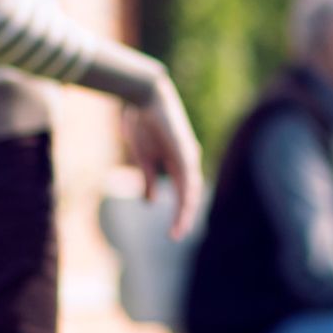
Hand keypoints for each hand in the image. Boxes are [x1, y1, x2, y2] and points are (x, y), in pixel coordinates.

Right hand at [123, 73, 204, 239]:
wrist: (144, 97)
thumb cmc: (141, 123)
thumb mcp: (144, 157)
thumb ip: (148, 179)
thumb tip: (151, 203)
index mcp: (178, 162)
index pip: (184, 192)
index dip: (180, 211)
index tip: (174, 232)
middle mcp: (188, 159)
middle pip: (191, 193)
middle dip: (185, 216)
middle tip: (178, 235)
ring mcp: (188, 154)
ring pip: (191, 189)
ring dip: (185, 210)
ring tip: (179, 229)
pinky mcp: (184, 149)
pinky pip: (187, 177)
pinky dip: (185, 194)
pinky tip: (183, 206)